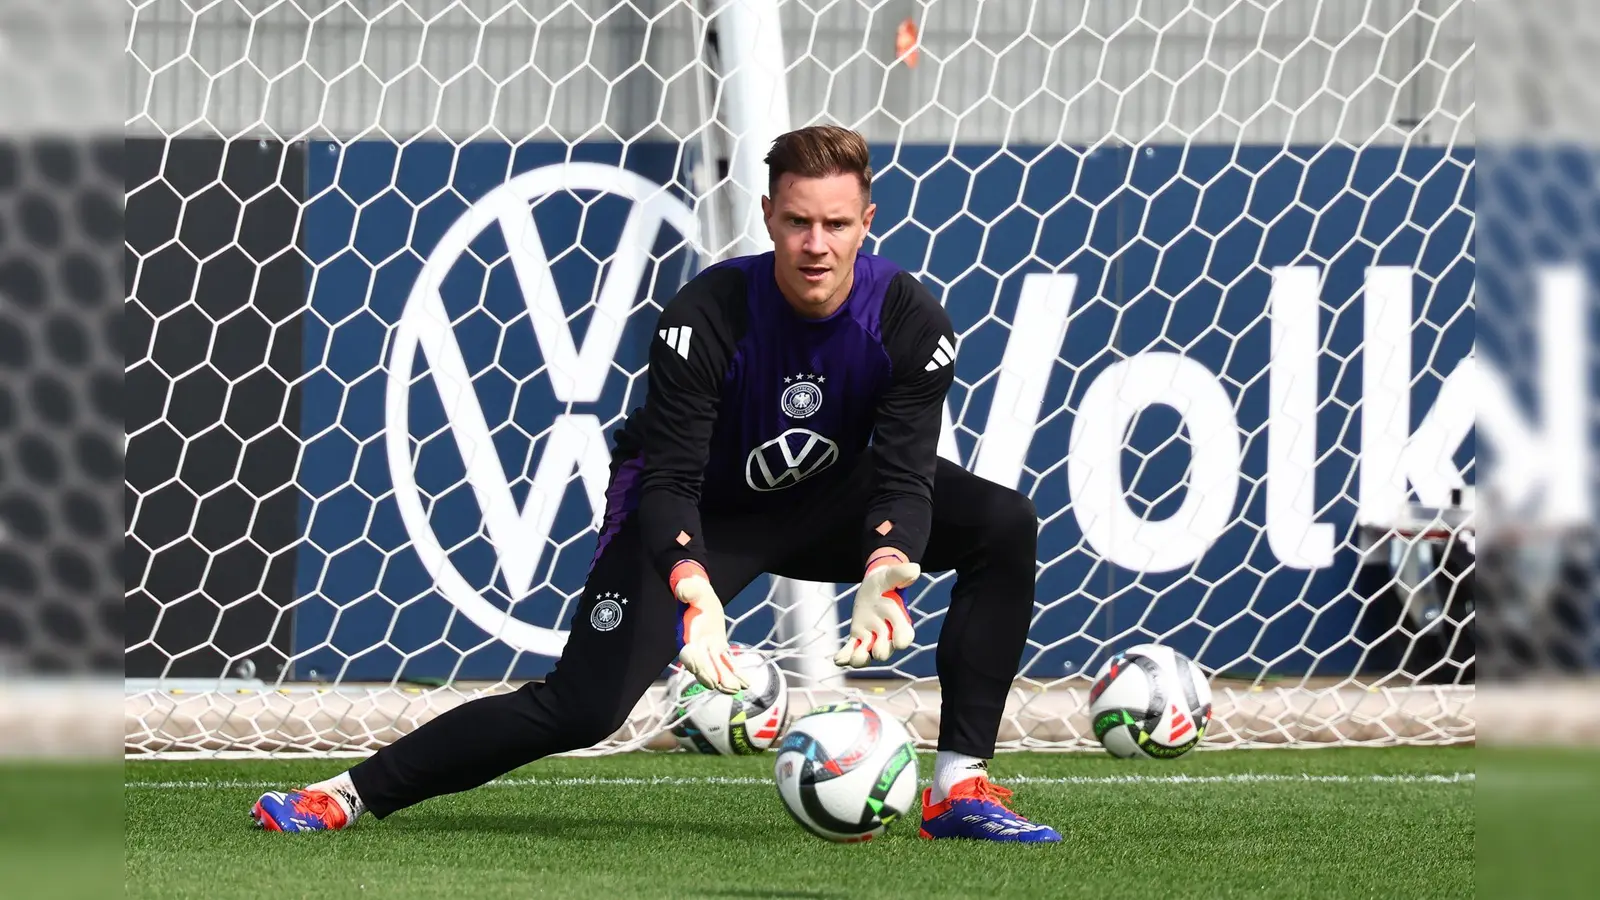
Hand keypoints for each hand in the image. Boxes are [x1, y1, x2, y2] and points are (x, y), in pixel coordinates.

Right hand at [671, 562, 748, 694]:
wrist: (698, 596)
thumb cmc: (694, 592)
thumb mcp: (693, 589)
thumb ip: (687, 591)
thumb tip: (682, 591)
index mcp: (687, 634)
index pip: (688, 653)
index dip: (693, 662)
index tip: (699, 671)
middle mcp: (695, 646)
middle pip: (701, 666)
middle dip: (710, 677)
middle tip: (720, 686)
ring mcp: (706, 650)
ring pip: (715, 669)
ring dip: (725, 680)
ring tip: (737, 690)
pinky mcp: (717, 649)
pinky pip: (726, 664)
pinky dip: (735, 674)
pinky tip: (747, 684)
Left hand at [834, 553, 918, 667]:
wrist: (874, 585)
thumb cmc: (886, 581)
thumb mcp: (890, 575)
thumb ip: (901, 574)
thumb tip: (914, 570)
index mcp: (899, 619)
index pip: (904, 632)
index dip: (902, 637)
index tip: (900, 643)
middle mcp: (887, 633)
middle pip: (886, 646)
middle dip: (882, 650)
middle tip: (877, 652)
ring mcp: (871, 637)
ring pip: (868, 652)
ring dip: (862, 657)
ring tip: (854, 659)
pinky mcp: (858, 637)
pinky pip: (852, 649)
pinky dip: (846, 656)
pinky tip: (838, 660)